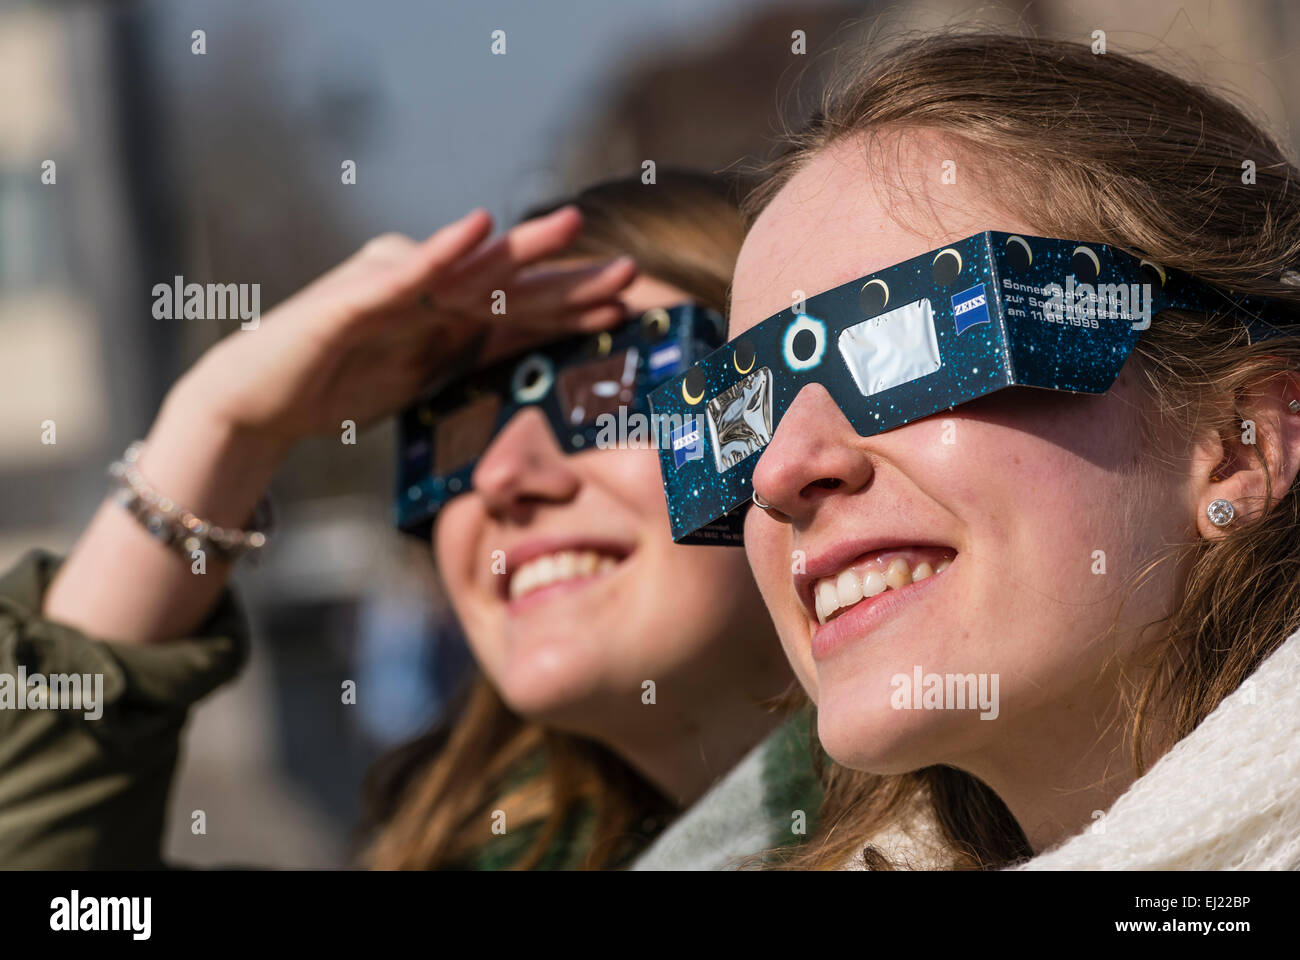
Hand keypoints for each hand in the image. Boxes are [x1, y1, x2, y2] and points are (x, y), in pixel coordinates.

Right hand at [181, 206, 636, 447]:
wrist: (260, 402)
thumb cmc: (340, 385)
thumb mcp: (424, 380)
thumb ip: (469, 359)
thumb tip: (528, 358)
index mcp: (441, 306)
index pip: (517, 307)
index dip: (571, 307)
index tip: (626, 307)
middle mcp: (421, 283)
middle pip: (505, 282)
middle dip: (567, 278)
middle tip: (629, 269)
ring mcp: (387, 284)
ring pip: (465, 271)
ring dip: (520, 251)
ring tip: (571, 228)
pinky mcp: (351, 299)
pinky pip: (404, 274)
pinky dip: (440, 253)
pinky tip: (478, 227)